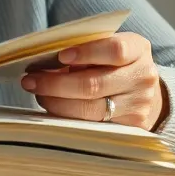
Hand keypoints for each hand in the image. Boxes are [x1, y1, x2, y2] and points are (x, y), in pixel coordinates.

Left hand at [20, 31, 166, 130]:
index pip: (115, 50)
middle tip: (30, 81)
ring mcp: (139, 105)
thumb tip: (44, 60)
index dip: (86, 53)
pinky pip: (92, 125)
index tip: (60, 56)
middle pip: (94, 84)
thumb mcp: (106, 47)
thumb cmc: (113, 63)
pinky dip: (68, 117)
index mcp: (138, 49)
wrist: (144, 92)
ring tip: (37, 94)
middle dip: (56, 84)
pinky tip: (53, 108)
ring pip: (90, 109)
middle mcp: (143, 77)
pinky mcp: (131, 128)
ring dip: (56, 102)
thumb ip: (83, 49)